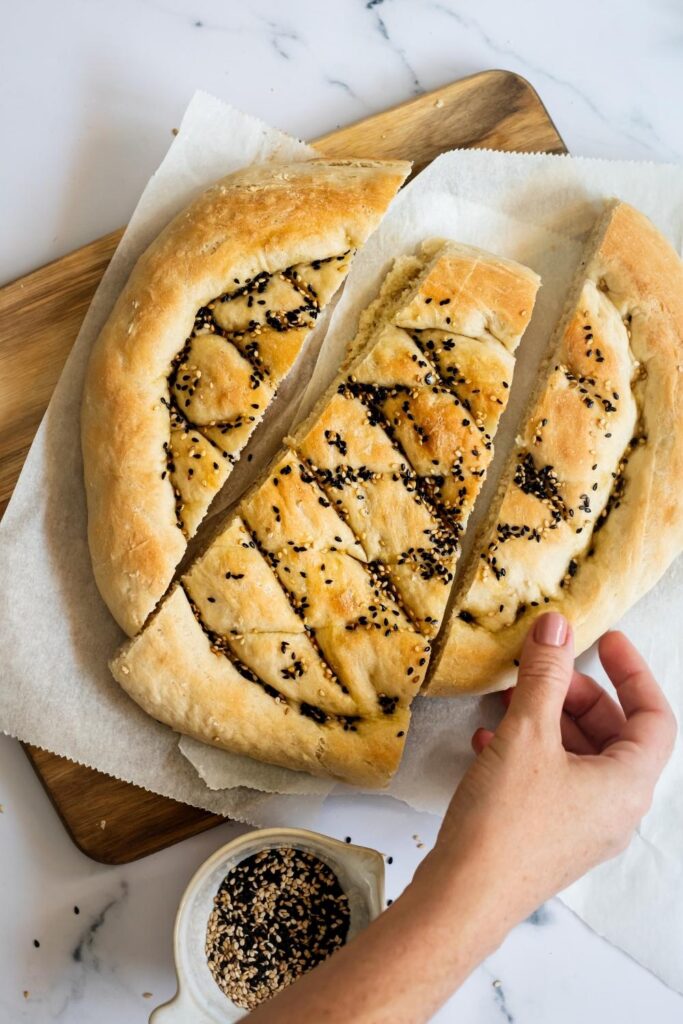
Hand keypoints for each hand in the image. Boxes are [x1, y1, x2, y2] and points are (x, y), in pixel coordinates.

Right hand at [423, 614, 676, 931]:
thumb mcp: (527, 733)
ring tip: (507, 701)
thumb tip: (557, 628)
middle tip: (542, 671)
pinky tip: (489, 740)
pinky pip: (552, 781)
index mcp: (627, 785)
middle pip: (614, 735)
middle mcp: (615, 810)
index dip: (633, 672)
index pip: (654, 716)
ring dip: (547, 721)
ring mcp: (583, 828)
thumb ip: (545, 674)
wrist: (463, 898)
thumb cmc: (505, 821)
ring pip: (578, 757)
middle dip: (576, 695)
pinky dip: (528, 752)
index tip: (607, 641)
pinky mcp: (550, 838)